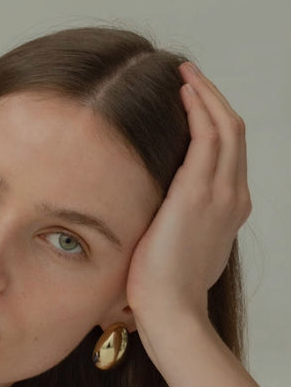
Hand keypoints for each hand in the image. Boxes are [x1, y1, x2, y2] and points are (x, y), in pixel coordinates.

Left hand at [126, 61, 250, 334]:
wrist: (171, 311)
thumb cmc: (163, 291)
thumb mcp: (174, 252)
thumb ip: (172, 229)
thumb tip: (152, 224)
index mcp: (229, 210)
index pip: (228, 154)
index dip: (213, 123)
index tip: (192, 104)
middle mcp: (232, 197)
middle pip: (233, 132)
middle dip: (212, 99)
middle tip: (189, 77)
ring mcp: (220, 193)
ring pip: (225, 126)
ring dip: (205, 95)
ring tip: (184, 74)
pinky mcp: (199, 192)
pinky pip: (208, 135)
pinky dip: (198, 108)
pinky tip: (182, 92)